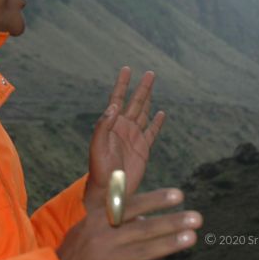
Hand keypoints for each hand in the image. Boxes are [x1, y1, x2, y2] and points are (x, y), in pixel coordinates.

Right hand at [57, 186, 202, 259]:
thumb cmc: (75, 253)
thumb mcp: (86, 227)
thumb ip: (113, 218)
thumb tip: (145, 212)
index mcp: (98, 219)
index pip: (131, 206)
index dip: (156, 199)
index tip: (178, 194)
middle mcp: (103, 237)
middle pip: (144, 227)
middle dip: (172, 221)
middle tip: (196, 217)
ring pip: (144, 250)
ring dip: (170, 244)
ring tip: (191, 237)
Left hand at [84, 67, 165, 208]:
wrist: (108, 190)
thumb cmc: (99, 170)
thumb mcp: (98, 146)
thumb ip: (103, 126)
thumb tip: (113, 105)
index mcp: (112, 125)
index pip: (117, 99)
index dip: (122, 84)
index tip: (127, 69)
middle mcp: (123, 128)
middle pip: (135, 103)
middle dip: (141, 88)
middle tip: (149, 73)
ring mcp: (134, 138)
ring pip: (144, 114)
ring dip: (148, 99)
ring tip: (153, 87)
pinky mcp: (143, 149)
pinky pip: (152, 132)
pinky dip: (157, 122)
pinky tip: (161, 113)